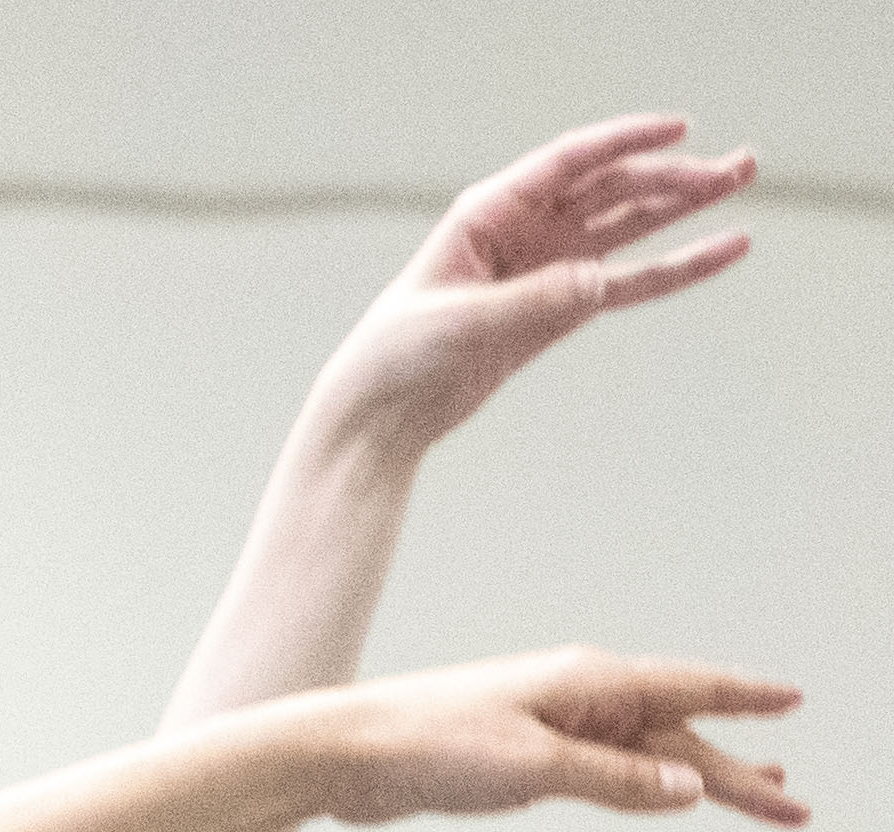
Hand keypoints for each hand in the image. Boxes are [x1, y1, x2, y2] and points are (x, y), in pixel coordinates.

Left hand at [307, 648, 802, 827]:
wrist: (346, 756)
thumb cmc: (430, 745)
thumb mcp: (534, 766)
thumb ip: (616, 779)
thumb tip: (690, 787)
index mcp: (588, 682)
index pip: (689, 689)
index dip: (745, 699)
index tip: (794, 701)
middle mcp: (576, 696)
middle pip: (676, 733)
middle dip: (736, 769)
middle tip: (793, 807)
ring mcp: (550, 725)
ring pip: (644, 752)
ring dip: (698, 774)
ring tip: (754, 791)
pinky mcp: (520, 756)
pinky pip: (605, 768)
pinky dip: (643, 781)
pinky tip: (661, 791)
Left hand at [318, 114, 753, 455]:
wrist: (380, 415)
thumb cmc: (398, 357)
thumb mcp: (463, 323)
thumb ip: (535, 300)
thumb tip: (598, 282)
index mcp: (486, 216)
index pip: (569, 163)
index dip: (625, 142)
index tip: (680, 131)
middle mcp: (520, 234)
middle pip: (610, 191)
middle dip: (671, 177)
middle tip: (734, 170)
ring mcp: (544, 271)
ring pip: (626, 229)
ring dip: (681, 207)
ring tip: (737, 183)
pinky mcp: (557, 311)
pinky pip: (626, 283)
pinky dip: (671, 269)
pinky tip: (718, 252)